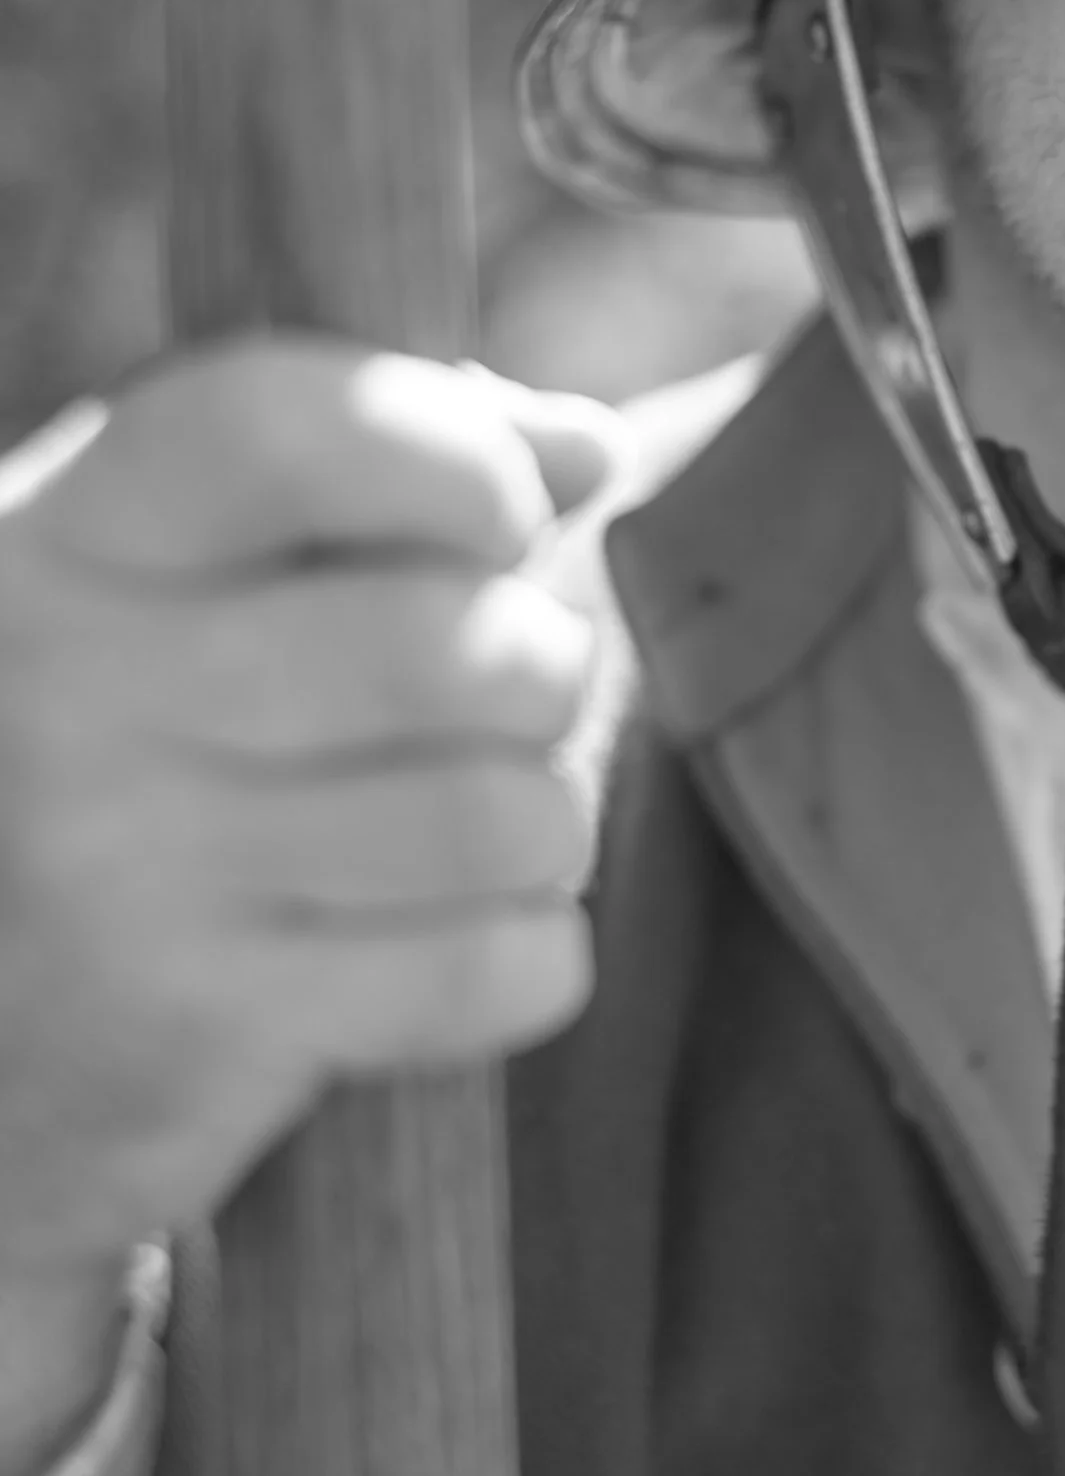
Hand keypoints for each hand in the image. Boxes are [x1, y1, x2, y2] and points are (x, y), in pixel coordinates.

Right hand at [0, 337, 622, 1297]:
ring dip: (545, 819)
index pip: (287, 436)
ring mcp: (120, 876)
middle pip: (445, 644)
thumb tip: (585, 451)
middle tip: (517, 697)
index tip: (503, 512)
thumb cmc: (104, 743)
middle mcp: (70, 694)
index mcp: (68, 539)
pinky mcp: (190, 1039)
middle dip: (543, 666)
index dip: (454, 458)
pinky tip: (455, 936)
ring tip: (486, 823)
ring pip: (498, 814)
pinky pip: (491, 969)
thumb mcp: (165, 568)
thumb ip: (367, 476)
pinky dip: (528, 951)